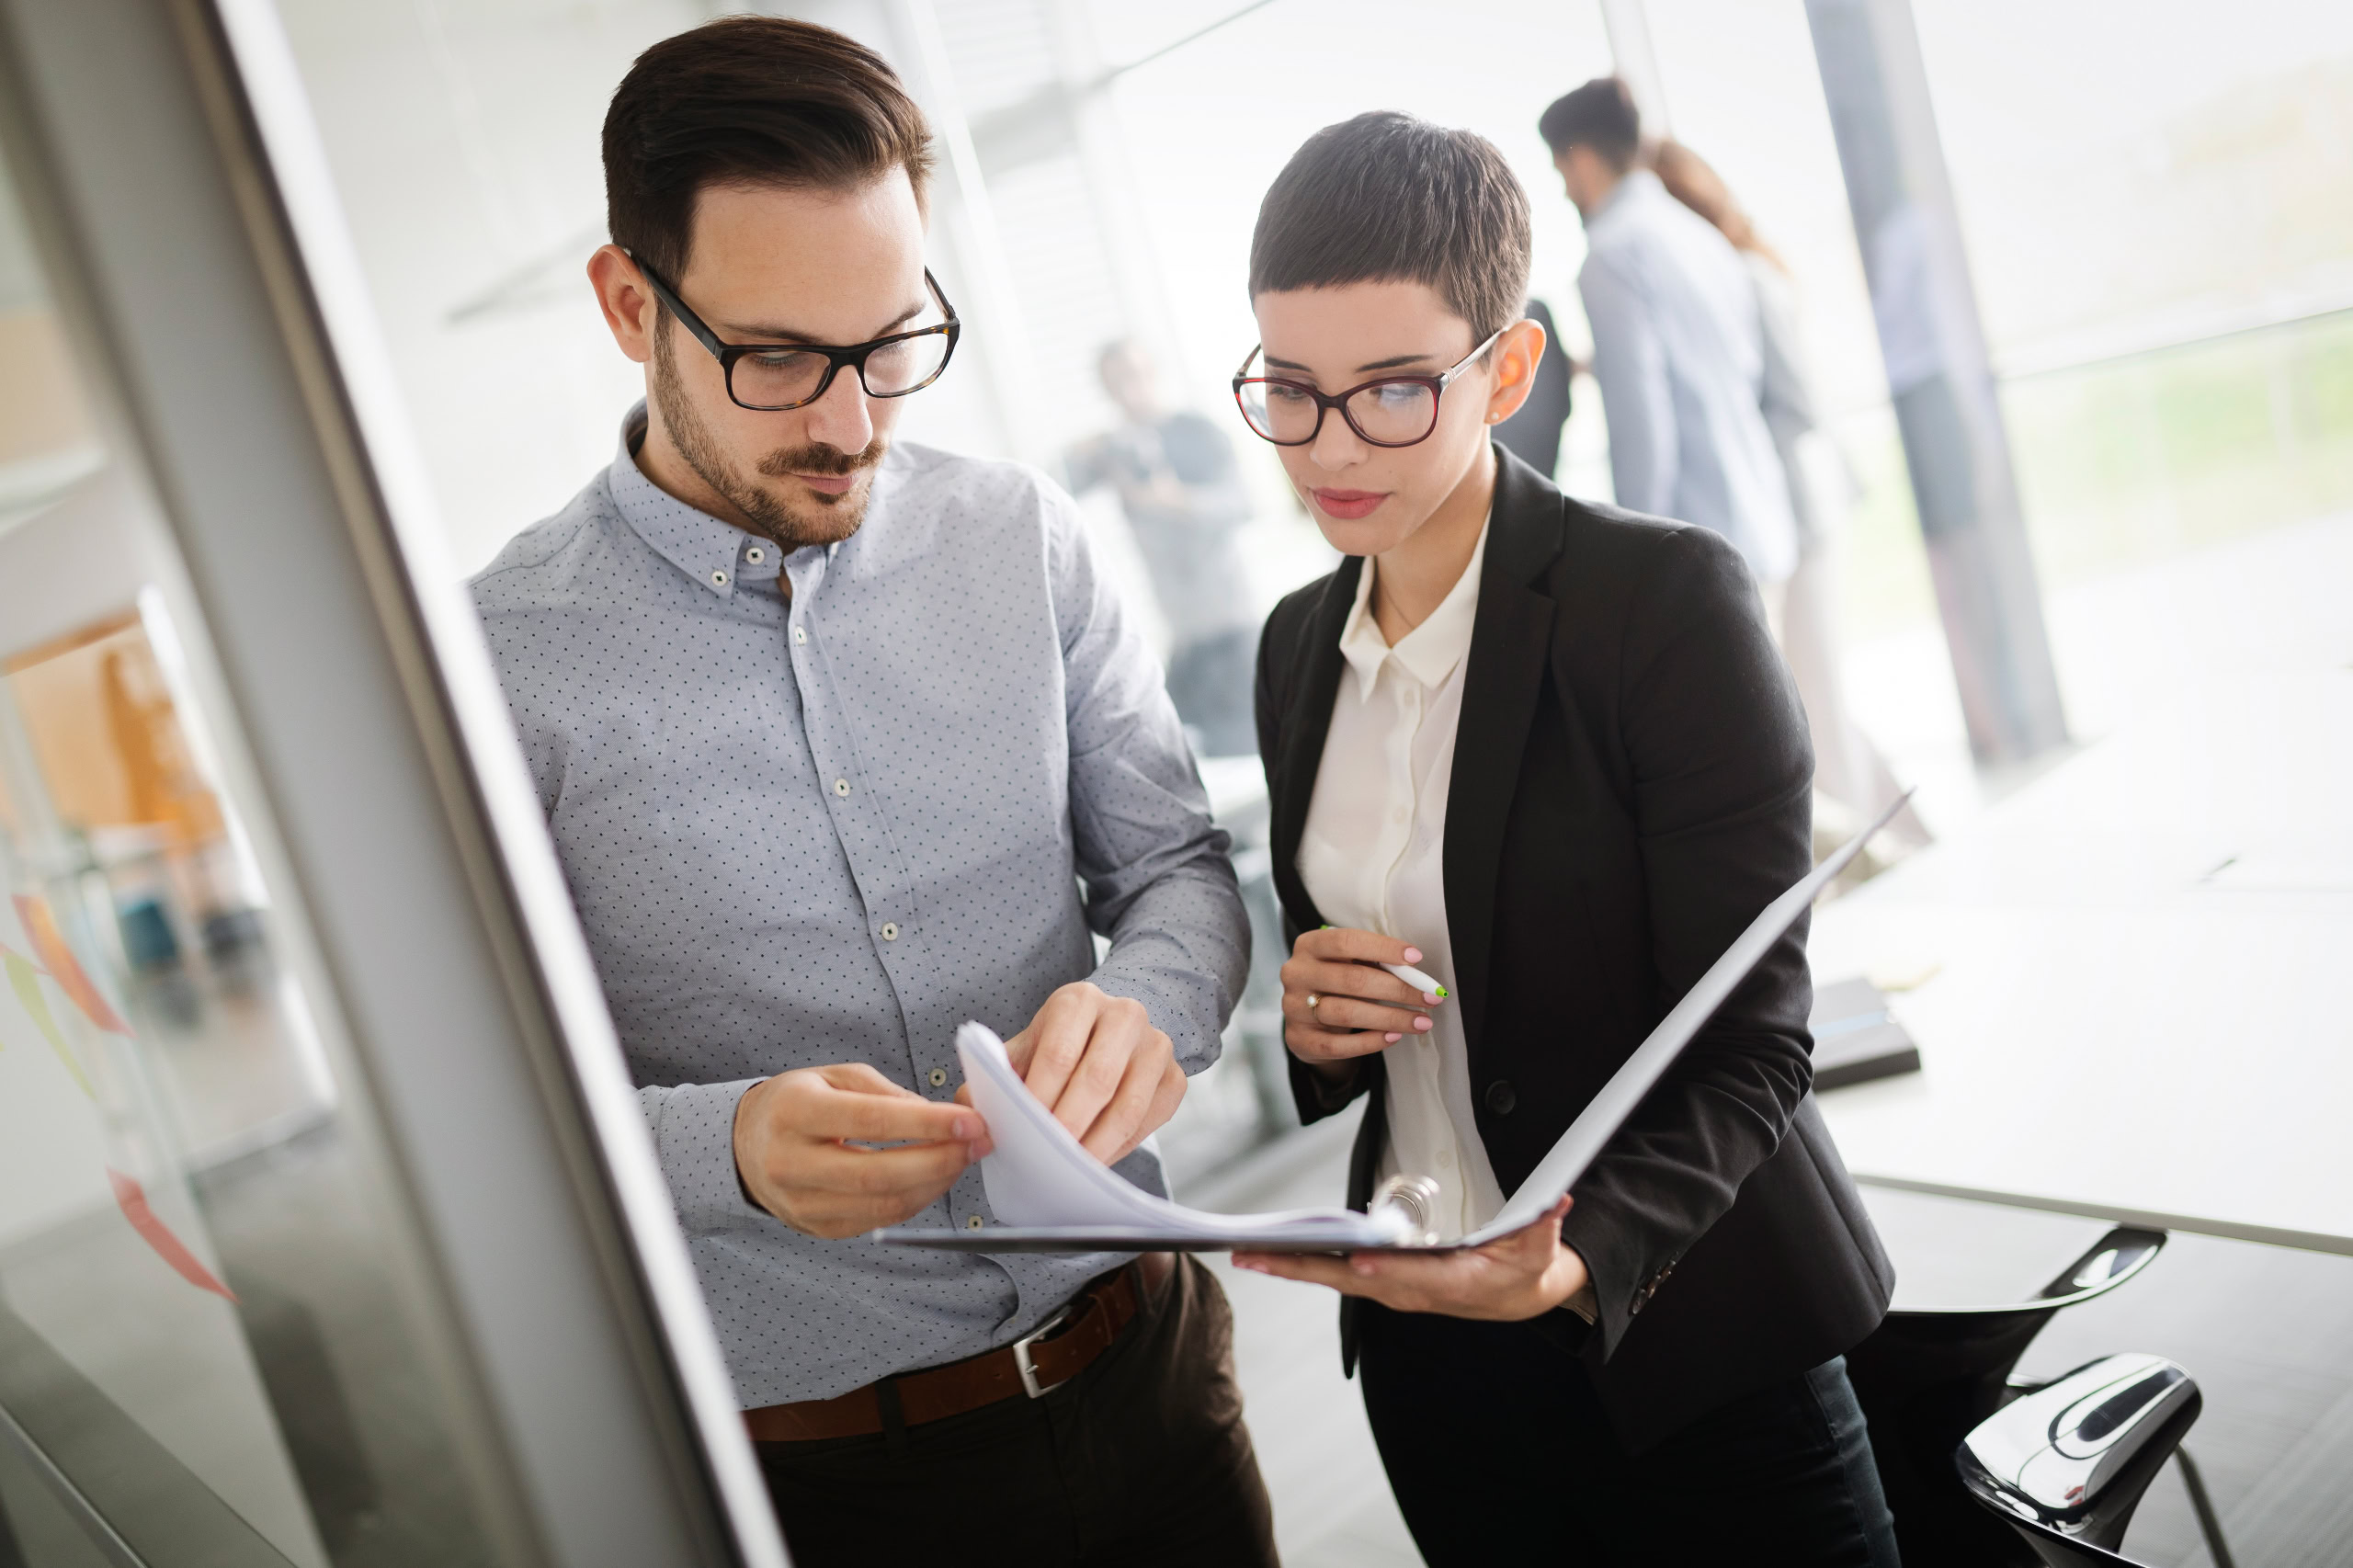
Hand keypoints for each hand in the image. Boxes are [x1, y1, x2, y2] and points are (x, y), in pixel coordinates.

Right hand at [733, 1064, 991, 1238]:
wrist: (745, 1144)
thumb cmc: (795, 1104)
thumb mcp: (834, 1076)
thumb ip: (886, 1094)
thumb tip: (937, 1118)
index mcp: (795, 1113)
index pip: (871, 1121)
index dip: (926, 1124)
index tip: (968, 1121)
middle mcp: (791, 1163)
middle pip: (878, 1174)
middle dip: (939, 1160)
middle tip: (978, 1143)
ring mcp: (801, 1203)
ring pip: (882, 1205)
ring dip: (934, 1183)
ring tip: (961, 1158)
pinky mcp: (816, 1227)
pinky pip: (877, 1220)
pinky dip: (914, 1200)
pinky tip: (933, 1178)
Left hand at [986, 982, 1185, 1164]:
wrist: (1111, 1030)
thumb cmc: (1060, 1045)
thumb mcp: (1025, 1048)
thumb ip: (996, 1076)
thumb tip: (971, 1114)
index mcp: (1079, 1000)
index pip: (1059, 1053)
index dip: (1040, 1098)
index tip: (1022, 1132)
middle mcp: (1125, 1015)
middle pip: (1098, 1080)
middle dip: (1068, 1126)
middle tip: (1045, 1159)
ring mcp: (1156, 1045)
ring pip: (1129, 1105)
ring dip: (1096, 1144)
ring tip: (1069, 1169)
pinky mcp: (1175, 1077)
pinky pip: (1149, 1122)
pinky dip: (1120, 1148)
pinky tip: (1095, 1160)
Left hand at [1231, 1197, 1586, 1321]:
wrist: (1516, 1296)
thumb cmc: (1525, 1268)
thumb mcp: (1540, 1247)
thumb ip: (1544, 1225)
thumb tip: (1559, 1199)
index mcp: (1452, 1284)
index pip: (1412, 1278)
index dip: (1383, 1270)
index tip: (1354, 1260)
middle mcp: (1413, 1292)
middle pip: (1353, 1281)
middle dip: (1306, 1269)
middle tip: (1257, 1257)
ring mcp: (1393, 1290)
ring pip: (1335, 1278)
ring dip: (1291, 1267)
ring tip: (1247, 1254)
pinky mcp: (1381, 1282)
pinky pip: (1335, 1273)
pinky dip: (1301, 1265)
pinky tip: (1270, 1254)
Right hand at [1281, 927, 1442, 1078]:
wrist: (1307, 1017)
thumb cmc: (1338, 982)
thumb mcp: (1350, 963)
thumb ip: (1376, 963)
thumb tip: (1415, 973)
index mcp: (1309, 945)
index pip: (1347, 942)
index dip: (1383, 949)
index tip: (1416, 958)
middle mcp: (1296, 974)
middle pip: (1352, 980)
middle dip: (1398, 989)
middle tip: (1429, 997)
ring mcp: (1293, 1007)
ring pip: (1347, 1013)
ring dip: (1391, 1018)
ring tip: (1421, 1021)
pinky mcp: (1298, 1038)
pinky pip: (1338, 1045)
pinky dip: (1370, 1042)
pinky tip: (1394, 1037)